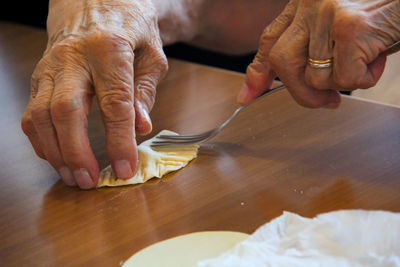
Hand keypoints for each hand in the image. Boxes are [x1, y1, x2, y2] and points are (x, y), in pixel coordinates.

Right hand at [21, 0, 167, 188]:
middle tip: (89, 180)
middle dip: (77, 151)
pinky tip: (56, 156)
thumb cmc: (129, 25)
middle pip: (67, 110)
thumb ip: (145, 90)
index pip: (115, 102)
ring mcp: (52, 65)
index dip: (119, 139)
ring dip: (55, 151)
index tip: (125, 166)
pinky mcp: (40, 74)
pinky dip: (41, 139)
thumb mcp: (151, 53)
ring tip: (73, 176)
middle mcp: (74, 57)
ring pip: (41, 114)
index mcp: (110, 48)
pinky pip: (32, 111)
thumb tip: (141, 127)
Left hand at [238, 0, 399, 107]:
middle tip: (327, 101)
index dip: (257, 73)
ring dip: (342, 83)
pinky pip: (344, 78)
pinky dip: (364, 79)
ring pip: (315, 77)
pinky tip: (378, 58)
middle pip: (282, 63)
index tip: (247, 96)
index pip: (269, 41)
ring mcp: (328, 14)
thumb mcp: (339, 21)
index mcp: (304, 4)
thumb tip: (305, 84)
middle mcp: (310, 5)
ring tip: (366, 62)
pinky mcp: (350, 27)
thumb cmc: (380, 10)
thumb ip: (315, 44)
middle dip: (301, 92)